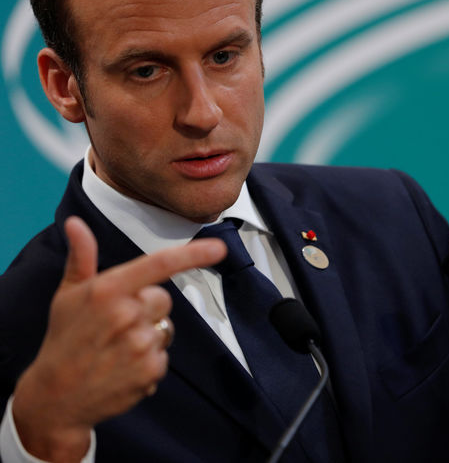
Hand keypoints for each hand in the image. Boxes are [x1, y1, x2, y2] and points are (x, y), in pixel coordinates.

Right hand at [11, 216, 225, 461]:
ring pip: (165, 328)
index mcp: (107, 290)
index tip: (220, 248)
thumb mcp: (66, 295)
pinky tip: (122, 368)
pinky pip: (164, 356)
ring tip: (116, 349)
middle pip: (162, 299)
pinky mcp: (151, 371)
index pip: (159, 265)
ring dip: (148, 336)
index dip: (193, 255)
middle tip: (115, 325)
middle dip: (146, 308)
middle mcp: (127, 314)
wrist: (55, 397)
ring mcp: (140, 344)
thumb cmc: (64, 339)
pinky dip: (148, 362)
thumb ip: (81, 257)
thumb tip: (74, 223)